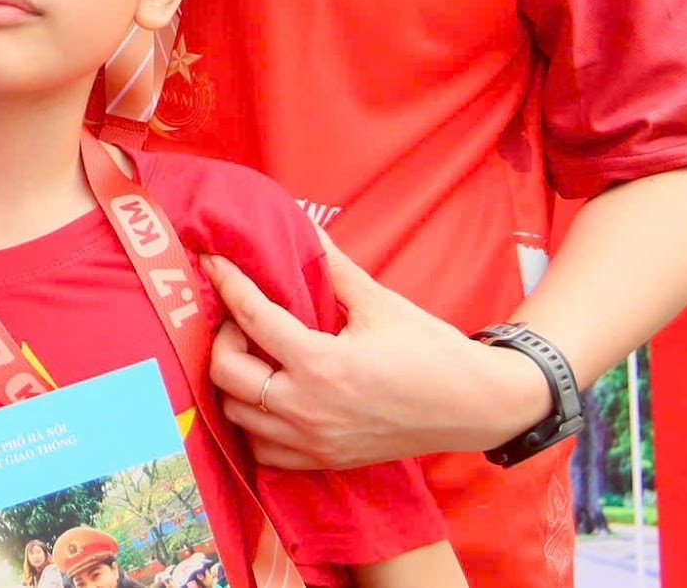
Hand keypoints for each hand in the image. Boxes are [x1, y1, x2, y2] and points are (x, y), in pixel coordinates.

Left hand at [200, 238, 549, 468]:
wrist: (475, 407)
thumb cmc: (432, 352)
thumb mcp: (380, 302)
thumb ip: (333, 266)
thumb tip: (303, 225)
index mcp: (321, 365)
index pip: (252, 318)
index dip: (227, 283)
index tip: (212, 261)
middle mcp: (308, 410)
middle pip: (226, 375)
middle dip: (222, 339)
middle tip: (240, 318)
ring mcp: (314, 443)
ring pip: (238, 416)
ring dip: (234, 382)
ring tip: (253, 354)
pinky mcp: (325, 462)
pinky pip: (264, 450)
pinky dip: (254, 423)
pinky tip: (269, 395)